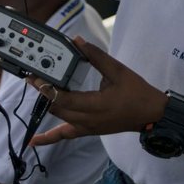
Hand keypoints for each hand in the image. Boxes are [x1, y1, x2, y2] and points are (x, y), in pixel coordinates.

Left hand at [27, 36, 167, 145]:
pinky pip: (65, 136)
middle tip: (32, 76)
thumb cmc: (137, 93)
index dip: (47, 88)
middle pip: (57, 107)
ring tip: (37, 89)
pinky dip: (48, 139)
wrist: (151, 114)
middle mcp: (88, 120)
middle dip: (43, 92)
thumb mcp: (118, 71)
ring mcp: (87, 127)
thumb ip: (96, 56)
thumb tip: (78, 42)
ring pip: (59, 118)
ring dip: (46, 104)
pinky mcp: (88, 130)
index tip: (35, 76)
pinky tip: (33, 141)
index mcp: (95, 105)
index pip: (63, 98)